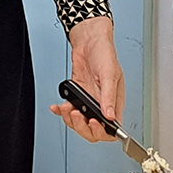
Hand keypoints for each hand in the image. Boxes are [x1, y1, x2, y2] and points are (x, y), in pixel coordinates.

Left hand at [48, 15, 123, 142]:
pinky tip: (58, 107)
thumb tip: (110, 116)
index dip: (102, 132)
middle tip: (77, 115)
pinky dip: (61, 111)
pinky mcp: (77, 95)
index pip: (112, 129)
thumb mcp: (110, 74)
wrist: (89, 40)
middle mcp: (101, 104)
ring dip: (70, 120)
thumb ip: (109, 96)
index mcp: (114, 102)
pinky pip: (68, 110)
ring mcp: (88, 101)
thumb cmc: (105, 53)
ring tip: (67, 108)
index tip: (93, 123)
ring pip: (79, 123)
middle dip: (83, 127)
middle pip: (93, 130)